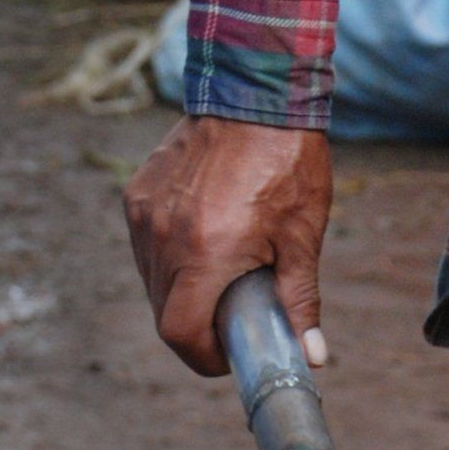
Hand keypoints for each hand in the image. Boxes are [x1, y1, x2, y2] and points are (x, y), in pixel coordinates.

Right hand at [124, 115, 332, 378]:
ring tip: (222, 271)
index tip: (230, 354)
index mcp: (205, 253)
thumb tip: (312, 356)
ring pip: (152, 281)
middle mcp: (164, 238)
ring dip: (181, 291)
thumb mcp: (301, 235)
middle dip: (197, 327)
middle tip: (232, 316)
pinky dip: (169, 256)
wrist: (256, 92)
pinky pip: (146, 245)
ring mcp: (145, 215)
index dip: (204, 357)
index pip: (180, 334)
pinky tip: (203, 235)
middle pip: (164, 314)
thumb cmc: (287, 161)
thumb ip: (298, 299)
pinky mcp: (136, 195)